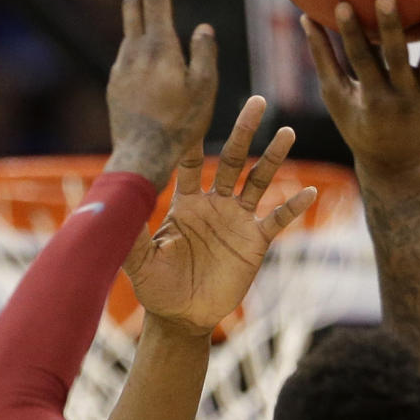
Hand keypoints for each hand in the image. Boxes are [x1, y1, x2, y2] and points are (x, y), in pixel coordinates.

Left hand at [105, 0, 217, 189]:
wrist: (141, 156)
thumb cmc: (180, 126)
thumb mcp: (204, 90)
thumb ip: (204, 54)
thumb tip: (203, 28)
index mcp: (159, 48)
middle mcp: (135, 52)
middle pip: (134, 3)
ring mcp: (121, 67)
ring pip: (129, 27)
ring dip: (138, 5)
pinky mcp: (115, 83)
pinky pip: (127, 52)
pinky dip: (136, 36)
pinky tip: (143, 41)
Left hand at [122, 95, 316, 336]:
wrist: (182, 317)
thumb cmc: (156, 288)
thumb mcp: (140, 262)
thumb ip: (132, 236)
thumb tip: (112, 211)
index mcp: (186, 203)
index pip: (193, 163)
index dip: (197, 140)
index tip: (200, 112)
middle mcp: (214, 204)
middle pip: (233, 160)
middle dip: (244, 132)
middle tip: (256, 102)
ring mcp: (237, 220)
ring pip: (259, 181)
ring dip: (273, 158)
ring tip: (287, 133)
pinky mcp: (255, 241)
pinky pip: (277, 219)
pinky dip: (293, 206)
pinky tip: (307, 192)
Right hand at [303, 0, 419, 184]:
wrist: (395, 161)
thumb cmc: (358, 124)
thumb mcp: (337, 97)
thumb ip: (323, 58)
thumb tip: (305, 17)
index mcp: (372, 100)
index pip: (360, 62)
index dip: (351, 33)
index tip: (343, 3)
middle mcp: (402, 99)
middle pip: (397, 60)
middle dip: (392, 29)